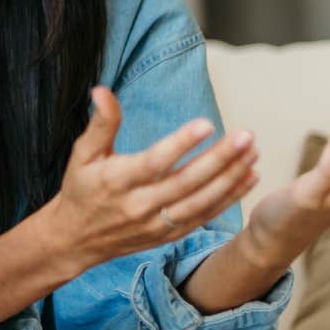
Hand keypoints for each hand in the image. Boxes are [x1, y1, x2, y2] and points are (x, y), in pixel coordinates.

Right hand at [42, 87, 259, 271]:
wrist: (76, 239)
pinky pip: (204, 217)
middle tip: (245, 136)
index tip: (206, 124)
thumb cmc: (81, 188)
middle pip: (186, 182)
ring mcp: (156, 223)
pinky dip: (229, 199)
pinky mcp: (168, 235)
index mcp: (117, 181)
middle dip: (219, 159)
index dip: (180, 144)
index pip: (154, 162)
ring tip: (253, 154)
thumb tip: (102, 90)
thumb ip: (100, 124)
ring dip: (231, 178)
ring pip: (201, 202)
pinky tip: (249, 178)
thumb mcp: (82, 154)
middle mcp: (139, 205)